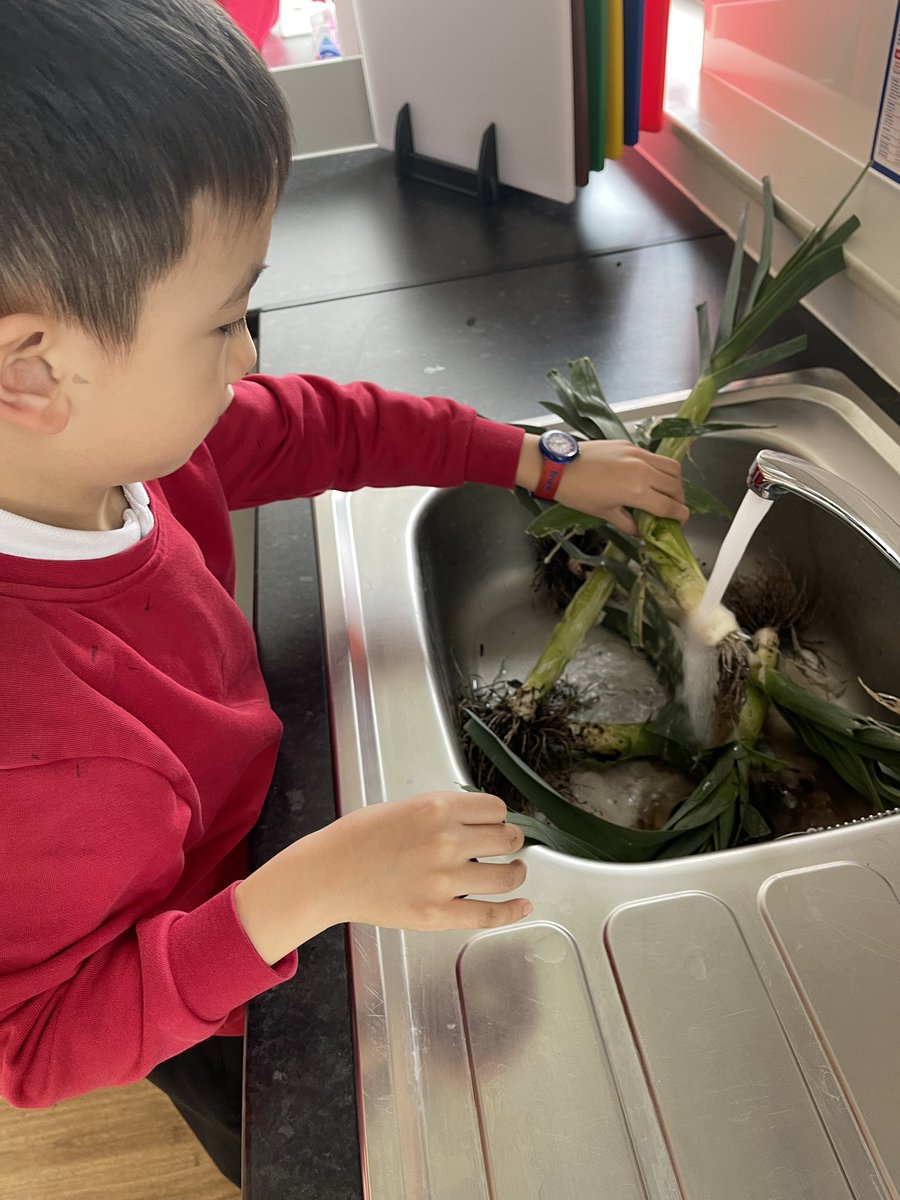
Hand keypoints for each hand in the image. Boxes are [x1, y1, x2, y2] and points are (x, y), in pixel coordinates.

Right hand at [324, 791, 529, 931]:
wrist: (327, 875)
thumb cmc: (357, 839)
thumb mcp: (402, 807)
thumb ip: (441, 813)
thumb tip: (477, 822)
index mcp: (436, 809)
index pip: (496, 808)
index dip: (499, 817)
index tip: (497, 823)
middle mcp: (446, 841)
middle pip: (507, 838)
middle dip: (511, 841)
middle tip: (509, 845)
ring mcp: (445, 880)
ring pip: (507, 875)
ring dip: (516, 873)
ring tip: (514, 872)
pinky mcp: (438, 914)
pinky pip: (489, 914)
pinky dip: (512, 911)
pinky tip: (522, 906)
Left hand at [515, 434, 687, 534]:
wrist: (557, 466)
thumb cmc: (577, 493)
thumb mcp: (604, 512)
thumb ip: (627, 522)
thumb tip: (640, 532)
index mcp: (637, 491)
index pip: (669, 506)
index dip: (679, 516)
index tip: (680, 521)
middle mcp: (643, 470)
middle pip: (676, 485)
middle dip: (679, 499)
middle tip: (672, 508)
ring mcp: (637, 454)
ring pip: (671, 466)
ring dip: (674, 481)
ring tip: (665, 491)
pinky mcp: (630, 445)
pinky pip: (654, 456)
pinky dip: (659, 468)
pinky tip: (648, 477)